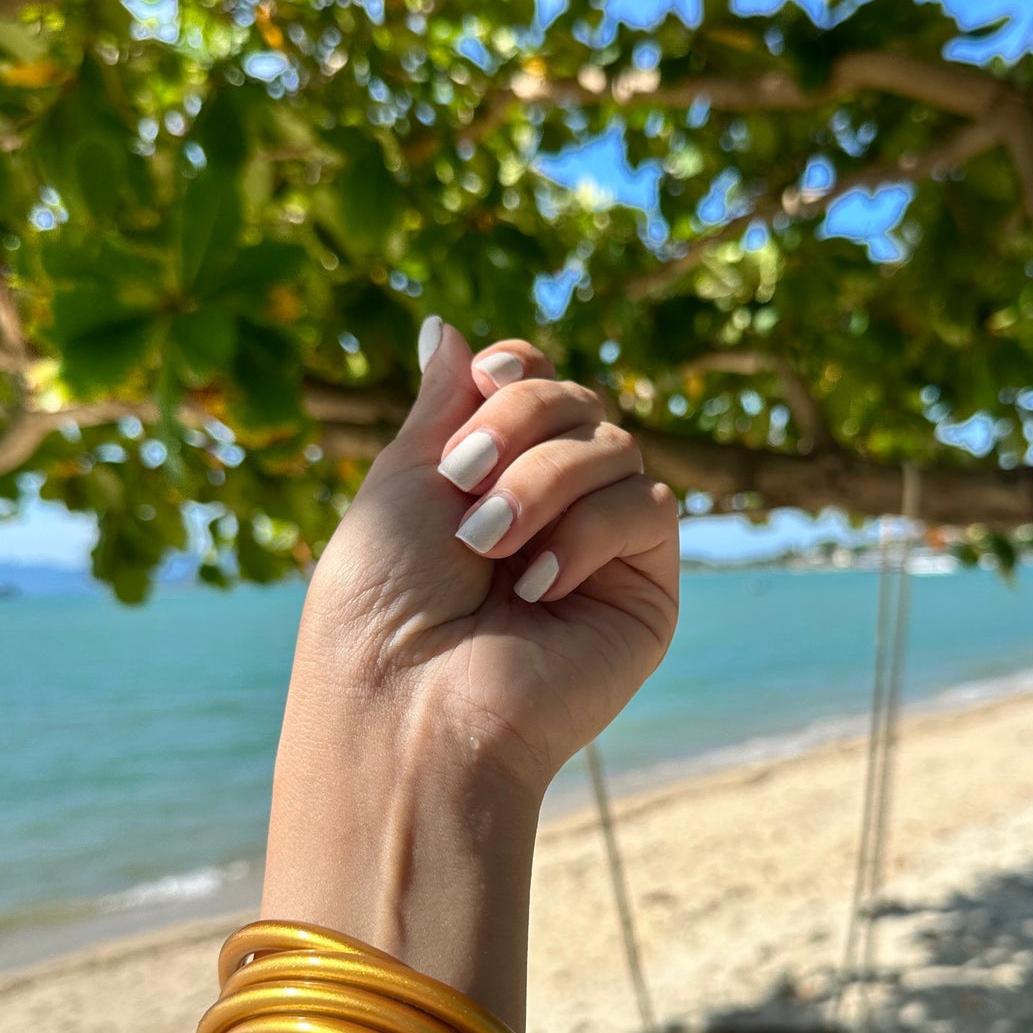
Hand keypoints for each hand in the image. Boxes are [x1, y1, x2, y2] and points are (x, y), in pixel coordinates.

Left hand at [301, 319, 678, 800]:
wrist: (410, 706)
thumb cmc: (383, 605)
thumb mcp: (401, 482)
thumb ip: (440, 406)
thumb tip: (446, 325)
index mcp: (488, 478)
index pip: (535, 382)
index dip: (519, 370)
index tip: (486, 381)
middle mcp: (550, 507)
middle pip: (578, 400)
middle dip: (520, 423)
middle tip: (464, 483)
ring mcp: (601, 548)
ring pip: (615, 445)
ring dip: (544, 483)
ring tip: (490, 549)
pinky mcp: (644, 590)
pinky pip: (649, 506)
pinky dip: (591, 531)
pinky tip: (539, 588)